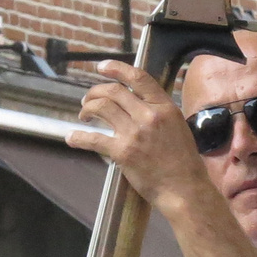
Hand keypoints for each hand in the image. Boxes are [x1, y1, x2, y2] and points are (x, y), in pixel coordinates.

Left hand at [66, 60, 211, 216]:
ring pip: (101, 108)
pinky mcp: (122, 152)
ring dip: (87, 109)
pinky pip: (93, 139)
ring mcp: (134, 133)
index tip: (102, 67)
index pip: (138, 78)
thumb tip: (138, 103)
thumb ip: (160, 112)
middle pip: (113, 91)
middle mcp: (149, 116)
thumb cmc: (185, 162)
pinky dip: (78, 137)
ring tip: (84, 115)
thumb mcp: (178, 127)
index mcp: (165, 107)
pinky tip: (72, 138)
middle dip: (95, 92)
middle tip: (88, 100)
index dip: (116, 68)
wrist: (185, 189)